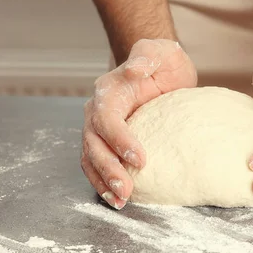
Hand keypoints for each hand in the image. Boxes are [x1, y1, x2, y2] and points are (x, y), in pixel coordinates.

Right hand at [81, 39, 196, 208]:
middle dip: (108, 169)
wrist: (159, 69)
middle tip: (126, 190)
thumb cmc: (161, 61)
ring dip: (103, 182)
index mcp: (109, 92)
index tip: (141, 159)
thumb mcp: (160, 51)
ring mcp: (99, 129)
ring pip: (91, 158)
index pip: (107, 118)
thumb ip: (147, 55)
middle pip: (94, 144)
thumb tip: (136, 69)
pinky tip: (117, 199)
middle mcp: (97, 111)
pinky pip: (98, 165)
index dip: (120, 140)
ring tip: (120, 201)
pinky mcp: (107, 142)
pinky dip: (104, 183)